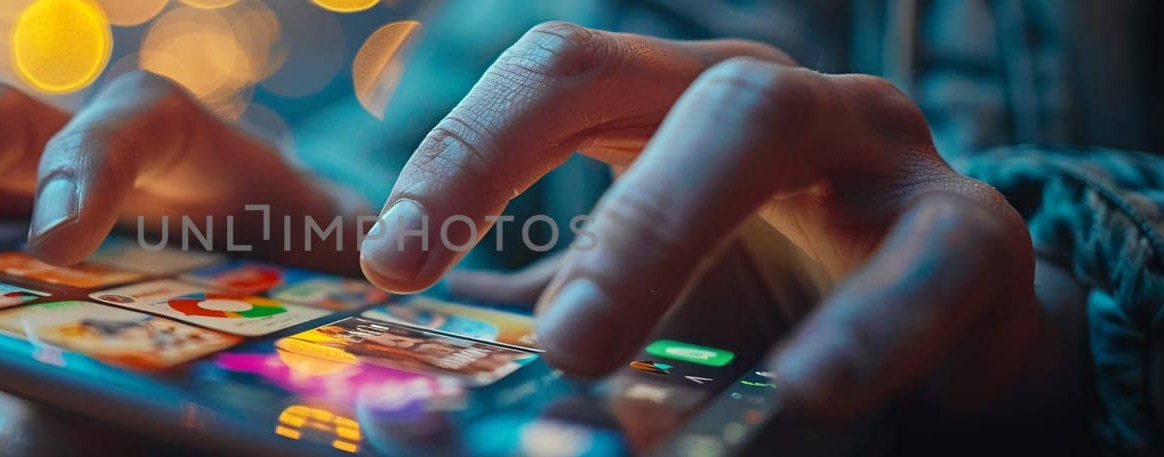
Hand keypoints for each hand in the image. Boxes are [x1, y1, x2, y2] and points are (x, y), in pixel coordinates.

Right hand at [0, 72, 353, 268]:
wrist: (276, 283)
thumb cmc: (301, 276)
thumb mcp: (330, 278)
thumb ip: (344, 280)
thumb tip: (383, 288)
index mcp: (197, 149)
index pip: (139, 122)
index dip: (91, 168)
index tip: (53, 242)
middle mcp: (97, 145)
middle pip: (7, 117)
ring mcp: (24, 173)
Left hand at [362, 22, 1039, 417]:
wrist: (919, 342)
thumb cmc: (738, 302)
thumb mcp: (602, 291)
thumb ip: (488, 308)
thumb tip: (363, 347)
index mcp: (662, 100)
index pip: (556, 78)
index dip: (467, 152)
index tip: (394, 258)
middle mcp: (760, 96)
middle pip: (655, 84)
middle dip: (573, 194)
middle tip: (543, 338)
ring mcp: (870, 147)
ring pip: (766, 126)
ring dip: (672, 233)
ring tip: (602, 352)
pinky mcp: (971, 232)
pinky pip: (933, 255)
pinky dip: (870, 321)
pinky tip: (809, 388)